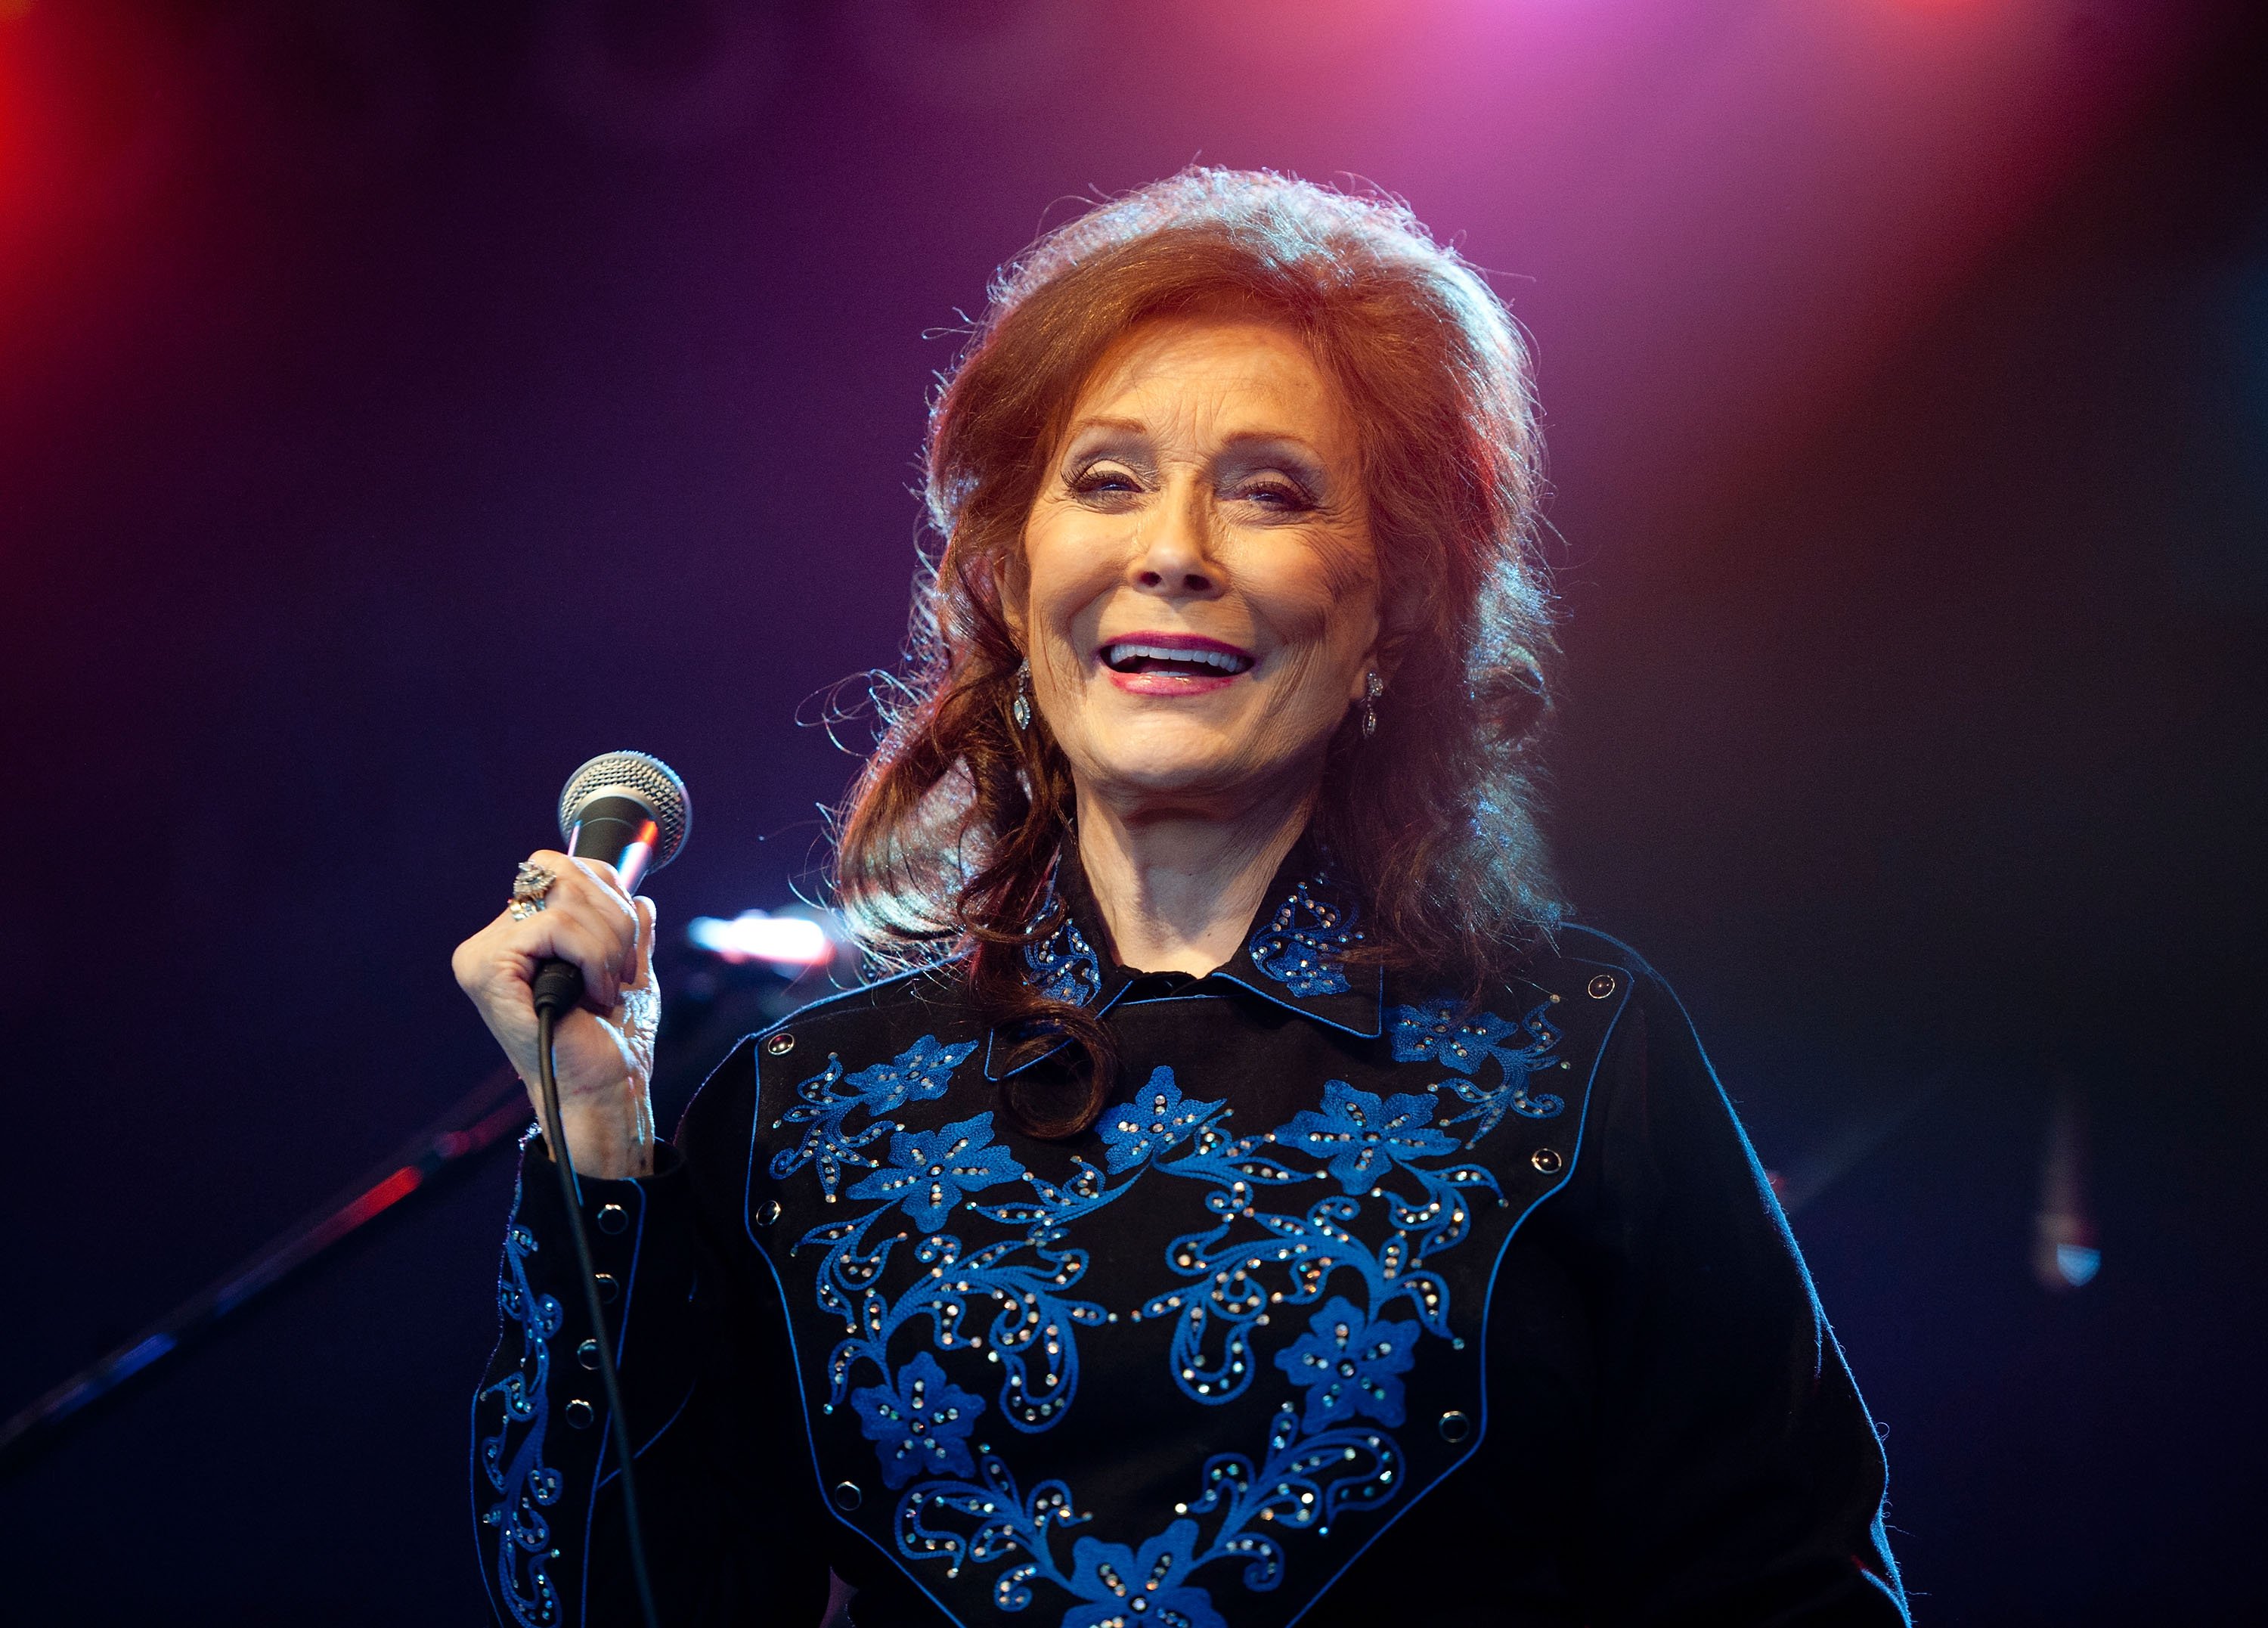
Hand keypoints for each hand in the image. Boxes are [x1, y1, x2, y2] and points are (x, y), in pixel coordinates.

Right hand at [452, 851, 659, 1177]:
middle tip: (619, 969)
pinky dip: (590, 955)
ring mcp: (482, 955)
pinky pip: (553, 925)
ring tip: (605, 984)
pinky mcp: (487, 970)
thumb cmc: (611, 1041)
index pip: (561, 867)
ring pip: (563, 896)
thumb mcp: (627, 970)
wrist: (606, 1089)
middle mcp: (490, 942)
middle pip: (562, 871)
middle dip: (612, 916)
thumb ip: (628, 930)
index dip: (609, 894)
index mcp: (515, 937)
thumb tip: (641, 896)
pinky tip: (591, 992)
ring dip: (607, 942)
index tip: (624, 949)